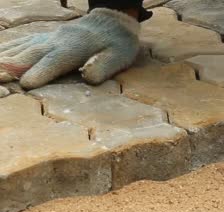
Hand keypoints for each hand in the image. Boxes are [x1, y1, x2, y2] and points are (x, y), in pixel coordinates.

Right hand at [0, 8, 139, 88]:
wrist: (112, 22)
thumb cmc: (117, 44)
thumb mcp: (118, 57)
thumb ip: (104, 67)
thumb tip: (90, 79)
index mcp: (75, 48)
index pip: (55, 61)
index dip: (41, 71)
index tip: (26, 83)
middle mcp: (56, 41)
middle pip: (31, 55)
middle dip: (12, 67)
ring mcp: (47, 38)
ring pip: (22, 48)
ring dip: (4, 60)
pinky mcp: (43, 38)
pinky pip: (21, 43)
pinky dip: (6, 50)